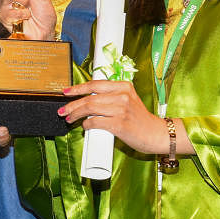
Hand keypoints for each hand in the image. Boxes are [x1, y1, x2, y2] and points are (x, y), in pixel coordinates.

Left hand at [59, 81, 193, 155]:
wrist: (156, 134)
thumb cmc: (140, 119)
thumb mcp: (128, 100)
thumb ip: (110, 96)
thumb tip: (86, 99)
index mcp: (123, 86)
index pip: (94, 84)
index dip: (77, 88)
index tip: (66, 92)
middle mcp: (122, 95)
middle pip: (89, 98)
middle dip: (72, 105)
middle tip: (62, 111)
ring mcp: (121, 110)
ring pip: (90, 109)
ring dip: (76, 115)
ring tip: (69, 119)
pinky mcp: (120, 124)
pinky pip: (95, 122)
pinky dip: (87, 124)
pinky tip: (84, 126)